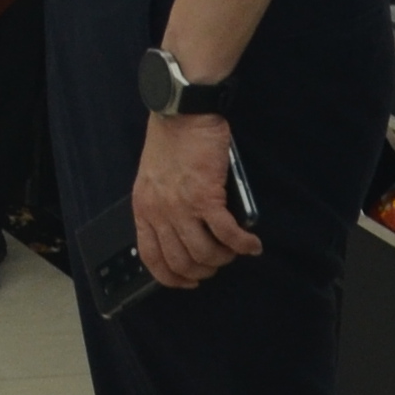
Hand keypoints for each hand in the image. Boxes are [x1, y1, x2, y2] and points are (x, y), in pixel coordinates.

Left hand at [132, 108, 260, 289]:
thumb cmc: (170, 140)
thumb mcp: (152, 178)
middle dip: (203, 270)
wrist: (181, 112)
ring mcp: (182, 208)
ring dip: (224, 258)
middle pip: (181, 262)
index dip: (172, 278)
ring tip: (234, 251)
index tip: (189, 281)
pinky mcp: (207, 198)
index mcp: (143, 209)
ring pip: (205, 254)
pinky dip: (242, 244)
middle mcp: (160, 214)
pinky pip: (227, 234)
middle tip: (217, 263)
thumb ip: (161, 205)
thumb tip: (182, 231)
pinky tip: (252, 244)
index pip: (152, 259)